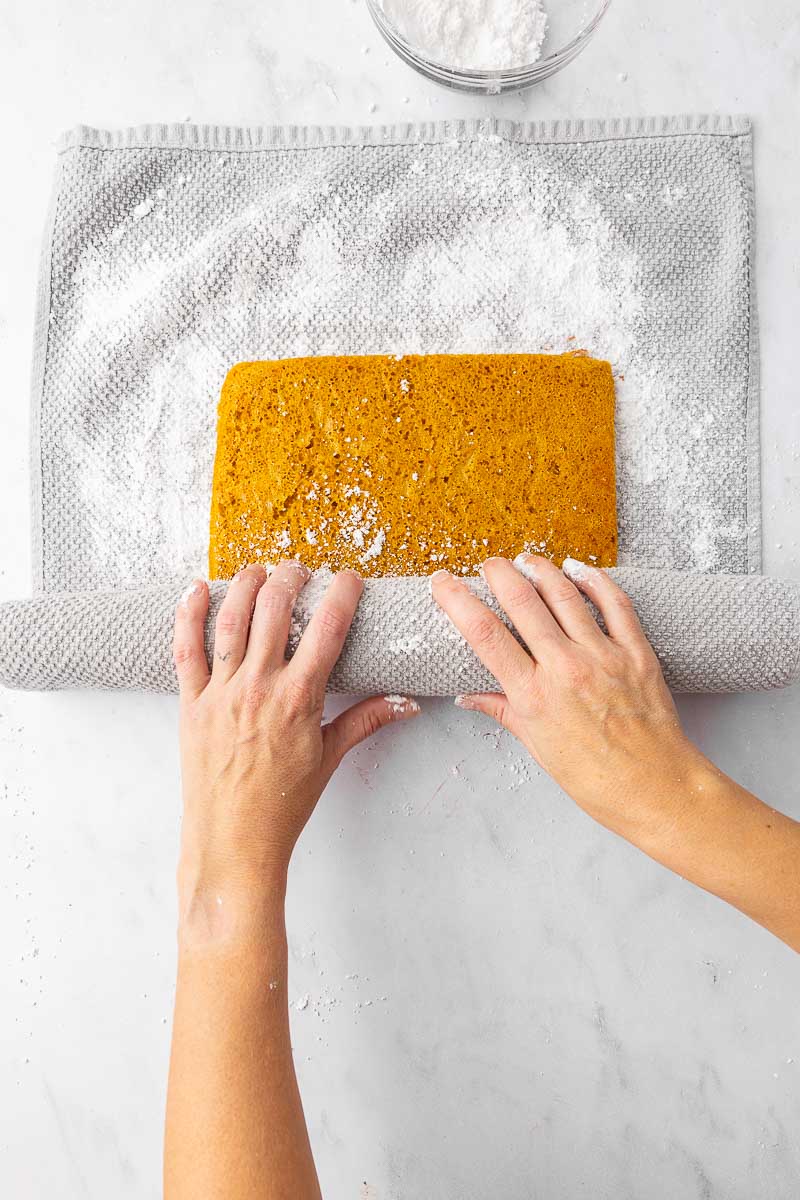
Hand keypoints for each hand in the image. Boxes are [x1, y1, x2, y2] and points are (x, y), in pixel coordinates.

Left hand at [172, 561, 418, 933]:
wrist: (234, 842)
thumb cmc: (283, 805)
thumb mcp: (330, 758)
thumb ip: (366, 720)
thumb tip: (407, 702)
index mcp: (299, 699)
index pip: (327, 629)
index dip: (342, 594)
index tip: (350, 578)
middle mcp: (259, 688)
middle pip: (275, 611)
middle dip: (291, 579)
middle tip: (301, 570)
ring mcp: (221, 693)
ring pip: (231, 620)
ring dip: (246, 585)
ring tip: (260, 569)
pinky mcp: (190, 704)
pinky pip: (185, 650)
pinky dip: (189, 614)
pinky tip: (197, 588)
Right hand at [432, 555, 706, 842]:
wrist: (656, 789)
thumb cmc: (596, 779)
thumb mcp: (538, 748)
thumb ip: (504, 711)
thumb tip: (469, 696)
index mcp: (533, 696)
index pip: (484, 634)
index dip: (457, 601)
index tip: (442, 583)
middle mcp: (565, 669)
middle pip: (522, 602)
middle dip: (499, 573)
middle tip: (488, 563)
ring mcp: (602, 657)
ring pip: (565, 594)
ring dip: (541, 569)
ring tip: (527, 559)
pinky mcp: (636, 652)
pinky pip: (614, 603)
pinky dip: (594, 580)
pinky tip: (579, 569)